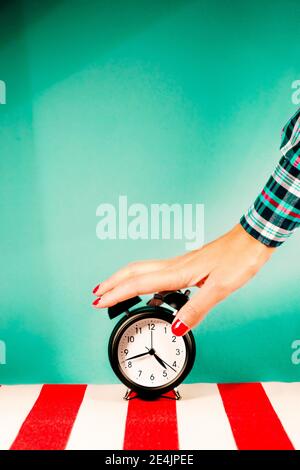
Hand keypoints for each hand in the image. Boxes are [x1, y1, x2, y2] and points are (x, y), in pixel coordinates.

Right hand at [92, 224, 275, 334]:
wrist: (252, 240)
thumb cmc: (239, 259)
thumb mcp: (220, 289)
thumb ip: (196, 309)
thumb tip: (176, 328)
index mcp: (178, 272)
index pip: (138, 283)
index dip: (116, 293)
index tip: (99, 302)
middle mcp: (175, 266)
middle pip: (133, 271)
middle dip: (112, 282)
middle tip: (96, 294)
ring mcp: (180, 264)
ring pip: (143, 269)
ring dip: (124, 279)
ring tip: (113, 291)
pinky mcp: (188, 265)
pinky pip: (157, 272)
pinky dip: (143, 279)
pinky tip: (149, 289)